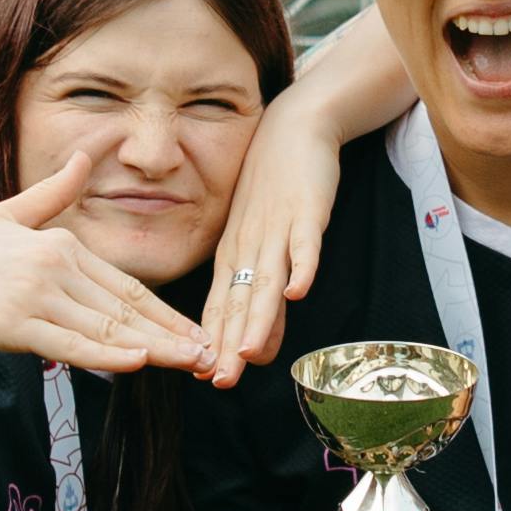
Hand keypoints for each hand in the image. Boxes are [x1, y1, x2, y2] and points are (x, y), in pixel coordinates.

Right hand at [0, 152, 214, 381]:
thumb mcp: (7, 215)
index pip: (124, 286)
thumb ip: (53, 193)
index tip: (193, 334)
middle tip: (208, 356)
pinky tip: (137, 364)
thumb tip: (86, 153)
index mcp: (59, 241)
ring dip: (152, 350)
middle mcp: (53, 263)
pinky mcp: (14, 323)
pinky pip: (69, 343)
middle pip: (124, 308)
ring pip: (106, 328)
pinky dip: (105, 355)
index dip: (163, 313)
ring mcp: (34, 293)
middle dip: (171, 335)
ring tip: (188, 365)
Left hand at [196, 84, 351, 380]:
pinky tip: (299, 292)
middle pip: (239, 302)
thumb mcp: (258, 239)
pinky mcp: (306, 212)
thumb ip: (259, 290)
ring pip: (265, 280)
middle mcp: (248, 246)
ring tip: (247, 352)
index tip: (204, 380)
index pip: (220, 307)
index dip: (214, 344)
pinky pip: (304, 244)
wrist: (292, 128)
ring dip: (257, 317)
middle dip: (228, 344)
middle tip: (220, 382)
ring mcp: (276, 229)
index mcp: (232, 255)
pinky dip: (302, 268)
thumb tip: (257, 345)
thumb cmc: (272, 188)